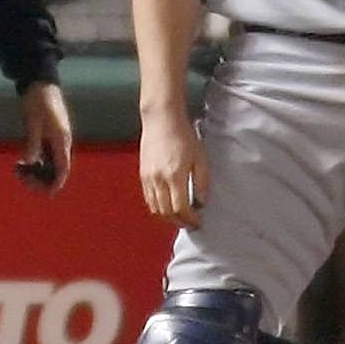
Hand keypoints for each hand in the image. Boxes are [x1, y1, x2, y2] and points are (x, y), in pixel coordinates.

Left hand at [17, 81, 74, 192]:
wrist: (40, 82)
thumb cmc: (36, 100)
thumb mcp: (32, 122)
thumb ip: (32, 143)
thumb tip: (30, 162)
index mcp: (61, 139)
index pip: (63, 167)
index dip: (57, 182)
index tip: (48, 193)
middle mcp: (62, 142)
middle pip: (57, 169)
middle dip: (41, 178)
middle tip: (21, 178)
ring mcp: (57, 139)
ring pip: (50, 163)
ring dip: (36, 171)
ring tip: (18, 170)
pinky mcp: (50, 136)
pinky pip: (45, 155)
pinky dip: (35, 162)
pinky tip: (21, 163)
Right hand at [138, 108, 208, 227]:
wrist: (162, 120)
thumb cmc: (183, 136)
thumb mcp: (200, 158)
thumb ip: (202, 182)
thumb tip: (201, 202)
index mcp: (175, 176)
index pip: (180, 208)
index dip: (189, 219)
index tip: (197, 222)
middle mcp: (159, 179)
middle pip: (166, 212)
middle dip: (179, 221)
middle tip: (189, 223)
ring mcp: (148, 178)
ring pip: (155, 208)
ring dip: (167, 217)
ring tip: (179, 216)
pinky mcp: (142, 174)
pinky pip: (148, 198)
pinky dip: (158, 207)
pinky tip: (167, 204)